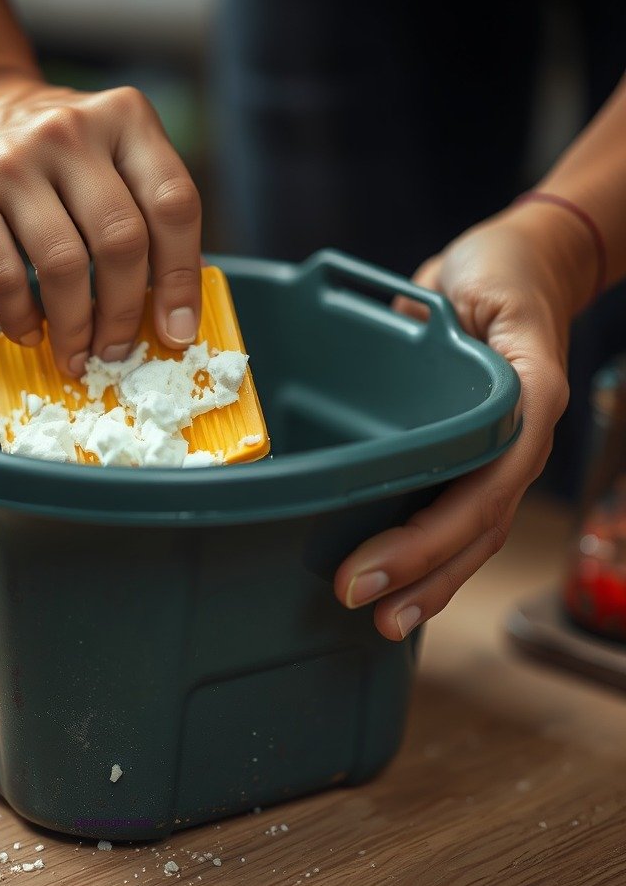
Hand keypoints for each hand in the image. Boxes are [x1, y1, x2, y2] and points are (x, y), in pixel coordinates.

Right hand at [0, 72, 202, 374]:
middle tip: (118, 351)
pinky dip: (21, 317)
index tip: (178, 330)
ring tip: (77, 355)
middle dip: (124, 312)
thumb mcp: (106, 153)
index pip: (173, 204)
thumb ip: (142, 210)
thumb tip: (170, 307)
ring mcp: (15, 162)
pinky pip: (4, 276)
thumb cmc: (48, 152)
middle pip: (121, 240)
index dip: (181, 278)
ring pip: (64, 265)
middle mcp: (72, 132)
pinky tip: (31, 333)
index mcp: (126, 119)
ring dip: (75, 326)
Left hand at [333, 202, 591, 639]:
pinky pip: (458, 508)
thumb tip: (378, 340)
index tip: (364, 569)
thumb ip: (432, 314)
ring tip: (384, 622)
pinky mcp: (475, 450)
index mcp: (526, 403)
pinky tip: (398, 579)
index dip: (427, 538)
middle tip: (360, 606)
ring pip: (474, 532)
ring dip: (431, 580)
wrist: (526, 263)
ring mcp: (502, 450)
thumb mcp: (475, 280)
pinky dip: (430, 548)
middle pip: (479, 527)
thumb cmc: (502, 269)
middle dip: (422, 575)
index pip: (483, 487)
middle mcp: (518, 438)